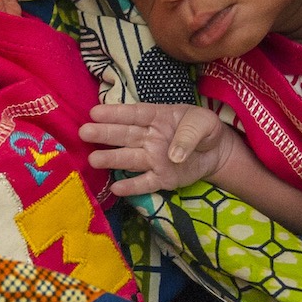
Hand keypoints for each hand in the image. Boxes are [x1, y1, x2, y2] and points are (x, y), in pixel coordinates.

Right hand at [79, 103, 248, 195]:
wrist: (218, 152)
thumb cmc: (205, 130)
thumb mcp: (204, 123)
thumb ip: (189, 135)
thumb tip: (172, 155)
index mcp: (158, 118)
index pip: (135, 114)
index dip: (115, 113)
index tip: (95, 112)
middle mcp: (150, 138)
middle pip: (125, 135)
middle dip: (104, 133)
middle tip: (83, 132)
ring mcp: (153, 159)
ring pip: (129, 158)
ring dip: (111, 159)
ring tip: (93, 160)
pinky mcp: (161, 178)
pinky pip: (145, 183)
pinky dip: (132, 186)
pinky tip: (116, 188)